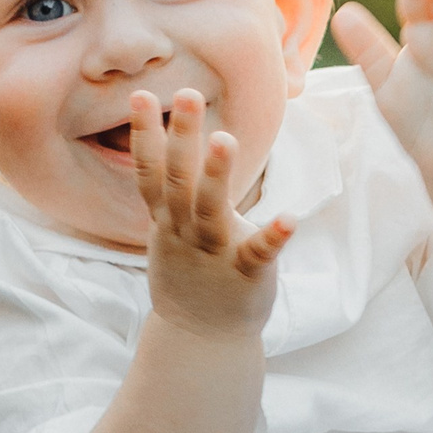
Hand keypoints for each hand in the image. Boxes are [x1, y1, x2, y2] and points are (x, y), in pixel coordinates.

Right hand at [131, 88, 293, 340]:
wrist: (201, 337)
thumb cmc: (192, 271)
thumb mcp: (171, 229)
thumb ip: (174, 189)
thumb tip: (172, 138)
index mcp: (169, 219)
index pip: (150, 172)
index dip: (145, 135)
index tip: (140, 96)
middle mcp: (185, 233)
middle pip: (178, 182)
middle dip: (181, 138)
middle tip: (187, 95)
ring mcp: (213, 254)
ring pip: (210, 212)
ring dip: (217, 175)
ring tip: (226, 139)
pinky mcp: (246, 275)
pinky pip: (259, 254)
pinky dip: (273, 236)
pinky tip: (292, 217)